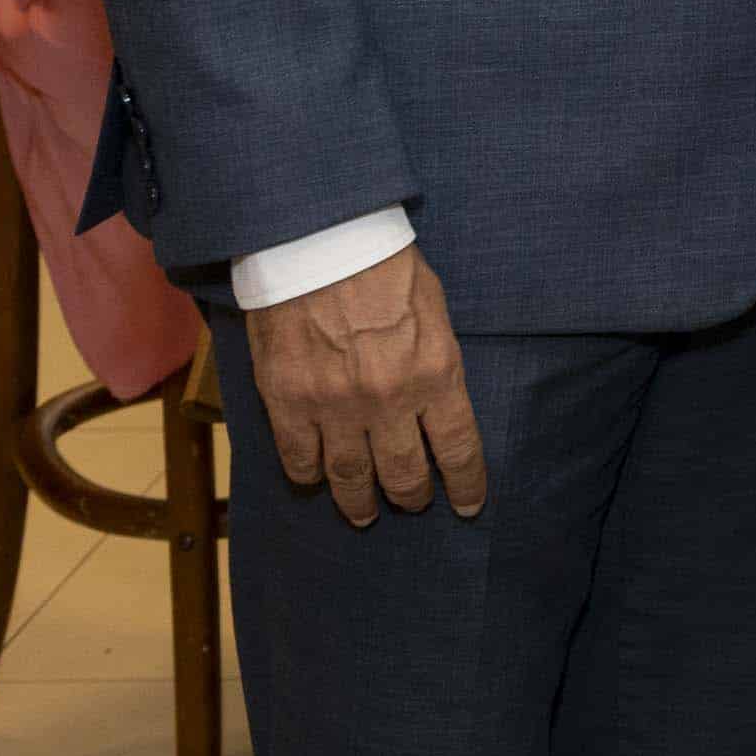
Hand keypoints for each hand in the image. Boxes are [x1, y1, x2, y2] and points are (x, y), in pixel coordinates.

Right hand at [243, 243, 483, 529]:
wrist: (320, 243)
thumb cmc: (386, 266)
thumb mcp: (435, 311)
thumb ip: (436, 362)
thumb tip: (436, 401)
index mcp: (435, 373)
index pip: (457, 448)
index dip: (465, 483)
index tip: (468, 505)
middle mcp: (387, 400)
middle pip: (403, 473)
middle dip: (411, 495)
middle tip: (412, 503)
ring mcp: (334, 406)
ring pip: (349, 477)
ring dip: (359, 501)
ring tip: (365, 513)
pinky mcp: (287, 401)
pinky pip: (299, 458)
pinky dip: (309, 475)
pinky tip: (316, 480)